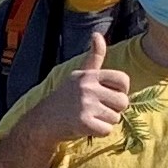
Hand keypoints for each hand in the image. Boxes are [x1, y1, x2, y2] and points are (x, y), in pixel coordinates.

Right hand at [12, 31, 130, 144]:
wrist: (44, 120)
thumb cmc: (66, 96)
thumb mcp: (79, 74)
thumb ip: (94, 57)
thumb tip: (97, 34)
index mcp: (89, 75)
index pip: (123, 80)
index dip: (121, 91)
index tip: (108, 95)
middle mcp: (88, 87)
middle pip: (123, 102)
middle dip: (114, 109)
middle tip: (97, 109)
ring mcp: (85, 105)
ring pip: (115, 118)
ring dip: (105, 121)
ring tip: (90, 117)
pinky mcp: (83, 122)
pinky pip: (107, 130)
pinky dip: (100, 132)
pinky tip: (87, 127)